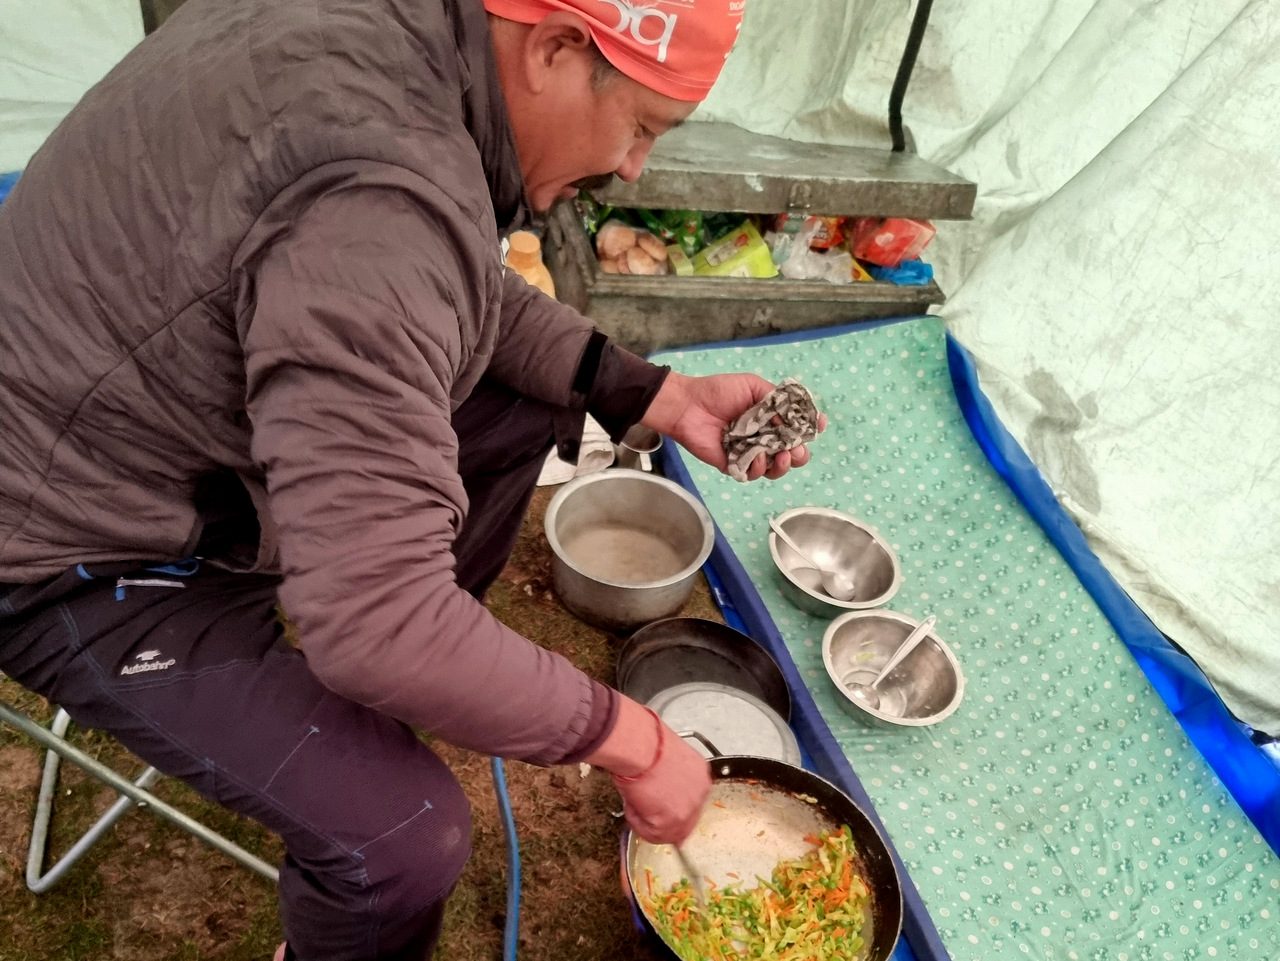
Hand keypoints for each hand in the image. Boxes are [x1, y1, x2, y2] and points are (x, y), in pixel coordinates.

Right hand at [583, 696, 709, 843]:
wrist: (640, 747)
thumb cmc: (647, 743)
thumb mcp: (668, 756)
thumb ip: (669, 774)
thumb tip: (657, 787)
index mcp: (701, 774)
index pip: (690, 799)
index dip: (671, 804)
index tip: (658, 804)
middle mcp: (700, 794)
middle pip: (683, 819)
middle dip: (662, 818)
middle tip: (644, 810)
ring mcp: (688, 811)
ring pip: (666, 830)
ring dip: (647, 820)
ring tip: (633, 801)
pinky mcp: (670, 823)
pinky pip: (649, 833)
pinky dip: (636, 821)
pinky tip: (631, 802)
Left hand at [642, 371, 825, 480]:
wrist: (689, 405)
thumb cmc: (719, 392)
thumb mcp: (753, 386)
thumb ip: (777, 399)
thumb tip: (797, 416)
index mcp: (770, 418)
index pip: (797, 428)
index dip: (810, 429)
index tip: (818, 426)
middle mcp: (763, 438)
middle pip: (792, 454)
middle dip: (800, 454)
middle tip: (797, 451)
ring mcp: (749, 453)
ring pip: (775, 469)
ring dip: (784, 466)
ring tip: (781, 458)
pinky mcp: (734, 466)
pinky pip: (753, 474)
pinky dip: (759, 468)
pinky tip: (756, 457)